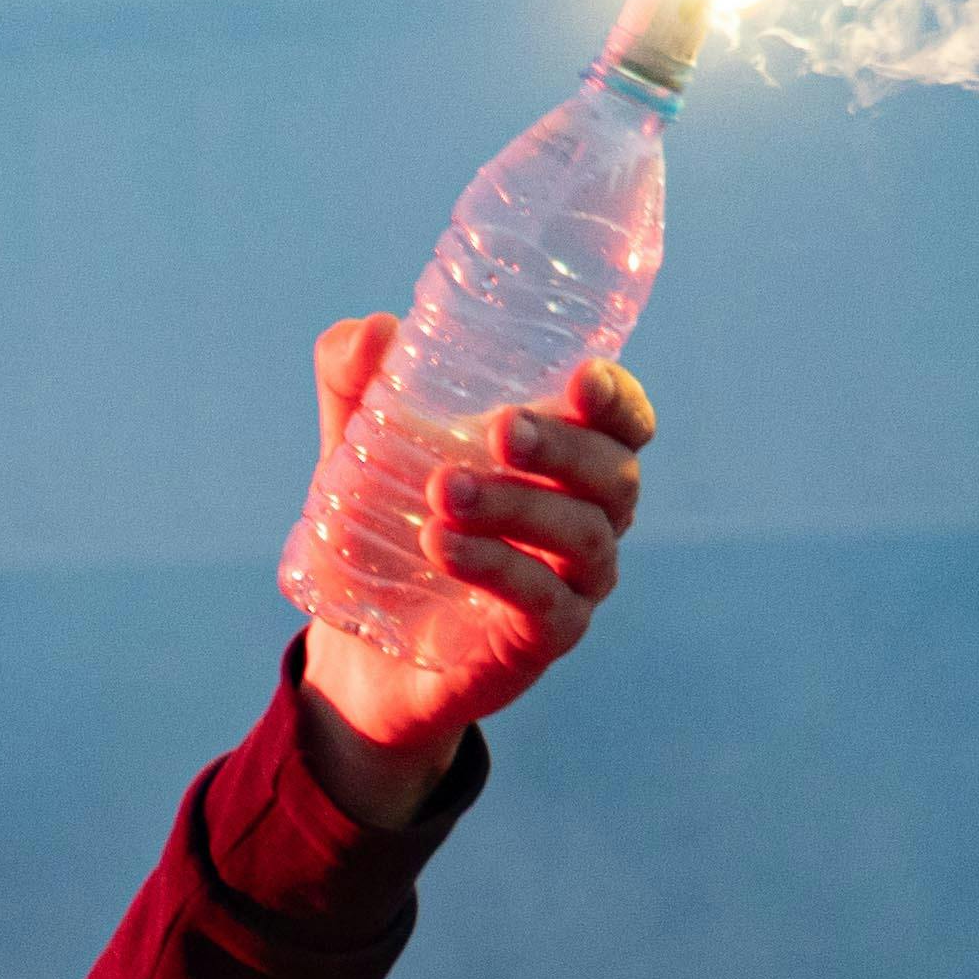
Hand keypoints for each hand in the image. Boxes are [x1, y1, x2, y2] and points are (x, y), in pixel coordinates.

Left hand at [289, 325, 654, 827]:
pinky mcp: (540, 641)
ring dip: (520, 505)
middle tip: (502, 428)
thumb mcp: (359, 447)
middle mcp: (586, 518)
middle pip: (616, 475)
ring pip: (584, 536)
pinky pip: (543, 602)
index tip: (581, 378)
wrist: (354, 647)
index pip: (625, 423)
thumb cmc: (381, 524)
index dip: (618, 399)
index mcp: (564, 460)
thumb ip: (355, 383)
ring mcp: (572, 584)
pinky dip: (498, 568)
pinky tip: (441, 545)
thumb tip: (371, 331)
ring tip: (443, 490)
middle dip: (566, 446)